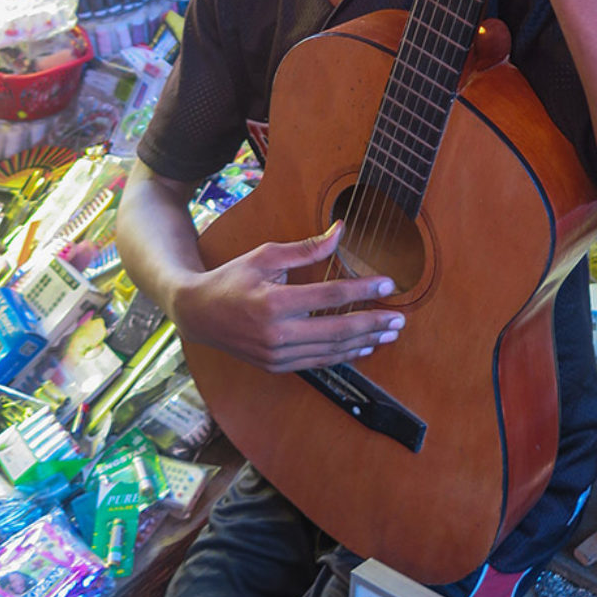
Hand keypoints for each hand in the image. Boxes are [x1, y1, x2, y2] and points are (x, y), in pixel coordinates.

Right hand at [174, 222, 403, 373]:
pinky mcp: (276, 366)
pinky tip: (363, 347)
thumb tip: (341, 231)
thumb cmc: (232, 279)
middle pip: (336, 330)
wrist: (196, 314)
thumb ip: (306, 248)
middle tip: (399, 317)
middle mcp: (276, 334)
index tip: (388, 284)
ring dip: (364, 342)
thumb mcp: (265, 255)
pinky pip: (318, 363)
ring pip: (330, 351)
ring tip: (389, 332)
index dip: (362, 289)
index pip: (329, 296)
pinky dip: (343, 356)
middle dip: (372, 323)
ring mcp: (276, 355)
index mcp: (273, 303)